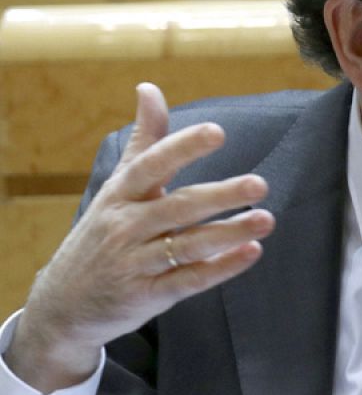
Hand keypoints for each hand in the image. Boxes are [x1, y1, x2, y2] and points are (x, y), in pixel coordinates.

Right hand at [4, 83, 274, 394]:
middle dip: (220, 196)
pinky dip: (220, 268)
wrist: (62, 306)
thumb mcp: (116, 188)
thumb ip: (144, 140)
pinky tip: (251, 253)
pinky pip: (188, 281)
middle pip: (177, 207)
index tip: (217, 132)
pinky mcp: (147, 296)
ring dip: (229, 232)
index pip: (151, 165)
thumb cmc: (101, 235)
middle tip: (259, 184)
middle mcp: (124, 227)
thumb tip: (149, 88)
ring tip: (266, 219)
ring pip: (187, 246)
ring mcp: (134, 264)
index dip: (182, 148)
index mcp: (120, 195)